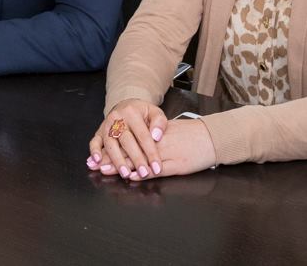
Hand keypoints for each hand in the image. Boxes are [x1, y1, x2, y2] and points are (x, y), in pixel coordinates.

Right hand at [87, 99, 167, 179]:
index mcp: (132, 112)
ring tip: (125, 174)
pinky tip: (97, 161)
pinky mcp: (99, 132)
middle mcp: (117, 118)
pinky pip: (94, 142)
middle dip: (136, 159)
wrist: (126, 106)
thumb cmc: (143, 113)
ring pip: (110, 144)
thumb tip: (156, 136)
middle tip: (144, 173)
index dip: (151, 153)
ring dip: (117, 160)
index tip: (157, 167)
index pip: (143, 135)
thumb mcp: (155, 112)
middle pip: (126, 141)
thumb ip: (159, 123)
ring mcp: (106, 125)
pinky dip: (94, 151)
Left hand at [89, 118, 216, 180]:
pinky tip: (133, 176)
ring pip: (140, 160)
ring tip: (105, 170)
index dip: (112, 148)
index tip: (97, 155)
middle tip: (95, 164)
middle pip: (129, 150)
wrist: (211, 137)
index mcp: (152, 133)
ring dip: (122, 166)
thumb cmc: (188, 134)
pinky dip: (144, 173)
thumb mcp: (166, 131)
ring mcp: (166, 154)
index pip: (127, 140)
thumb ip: (150, 135)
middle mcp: (156, 142)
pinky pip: (157, 170)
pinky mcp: (176, 165)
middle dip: (111, 158)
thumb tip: (133, 142)